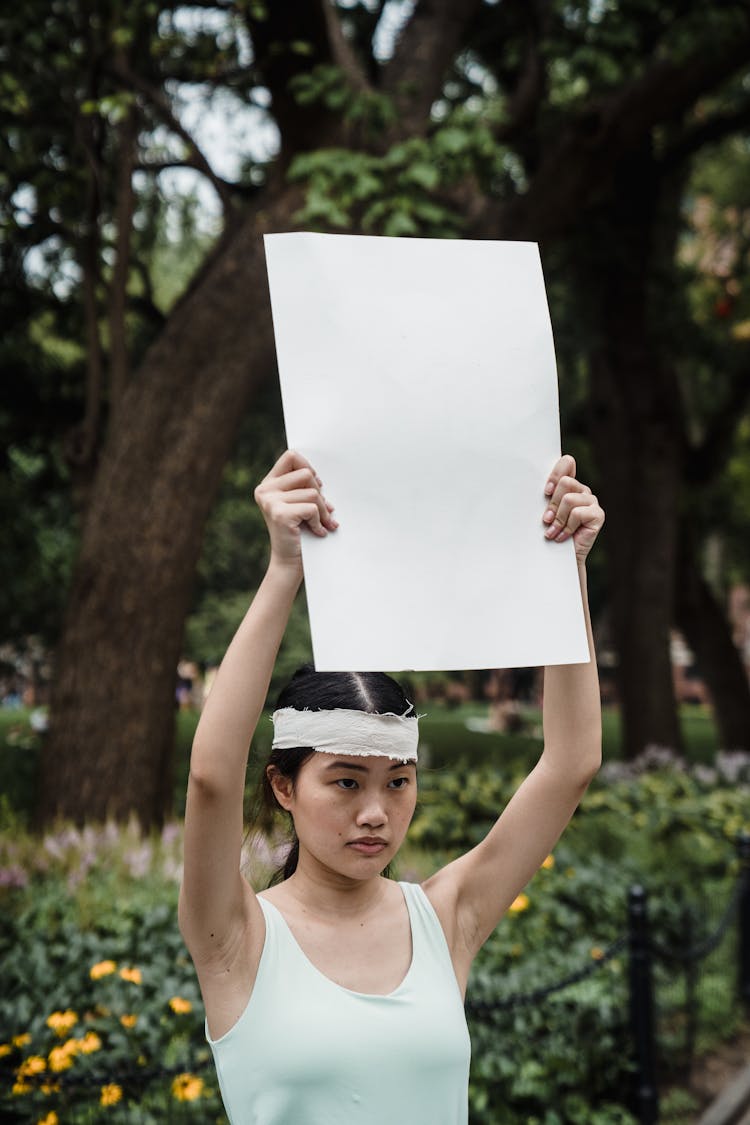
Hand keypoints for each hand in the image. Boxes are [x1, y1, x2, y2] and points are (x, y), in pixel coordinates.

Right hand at [254, 450, 337, 569]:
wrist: (290, 562)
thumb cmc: (299, 532)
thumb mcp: (299, 503)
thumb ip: (303, 486)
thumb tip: (320, 477)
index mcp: (268, 484)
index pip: (291, 456)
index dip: (308, 468)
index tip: (316, 486)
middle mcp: (265, 490)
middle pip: (306, 473)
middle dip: (320, 493)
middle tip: (323, 510)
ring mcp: (270, 501)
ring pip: (312, 492)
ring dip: (323, 510)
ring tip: (322, 523)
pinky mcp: (279, 514)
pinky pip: (312, 507)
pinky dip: (320, 521)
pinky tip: (317, 531)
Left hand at [542, 454, 603, 565]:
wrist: (560, 558)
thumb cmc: (550, 532)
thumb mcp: (545, 511)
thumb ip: (545, 497)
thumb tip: (532, 484)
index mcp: (569, 485)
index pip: (567, 462)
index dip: (555, 473)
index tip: (546, 492)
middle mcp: (582, 490)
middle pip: (565, 482)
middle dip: (552, 503)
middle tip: (546, 520)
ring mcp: (592, 501)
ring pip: (569, 499)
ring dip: (558, 519)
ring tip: (553, 531)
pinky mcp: (598, 514)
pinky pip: (577, 513)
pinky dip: (567, 527)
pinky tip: (563, 536)